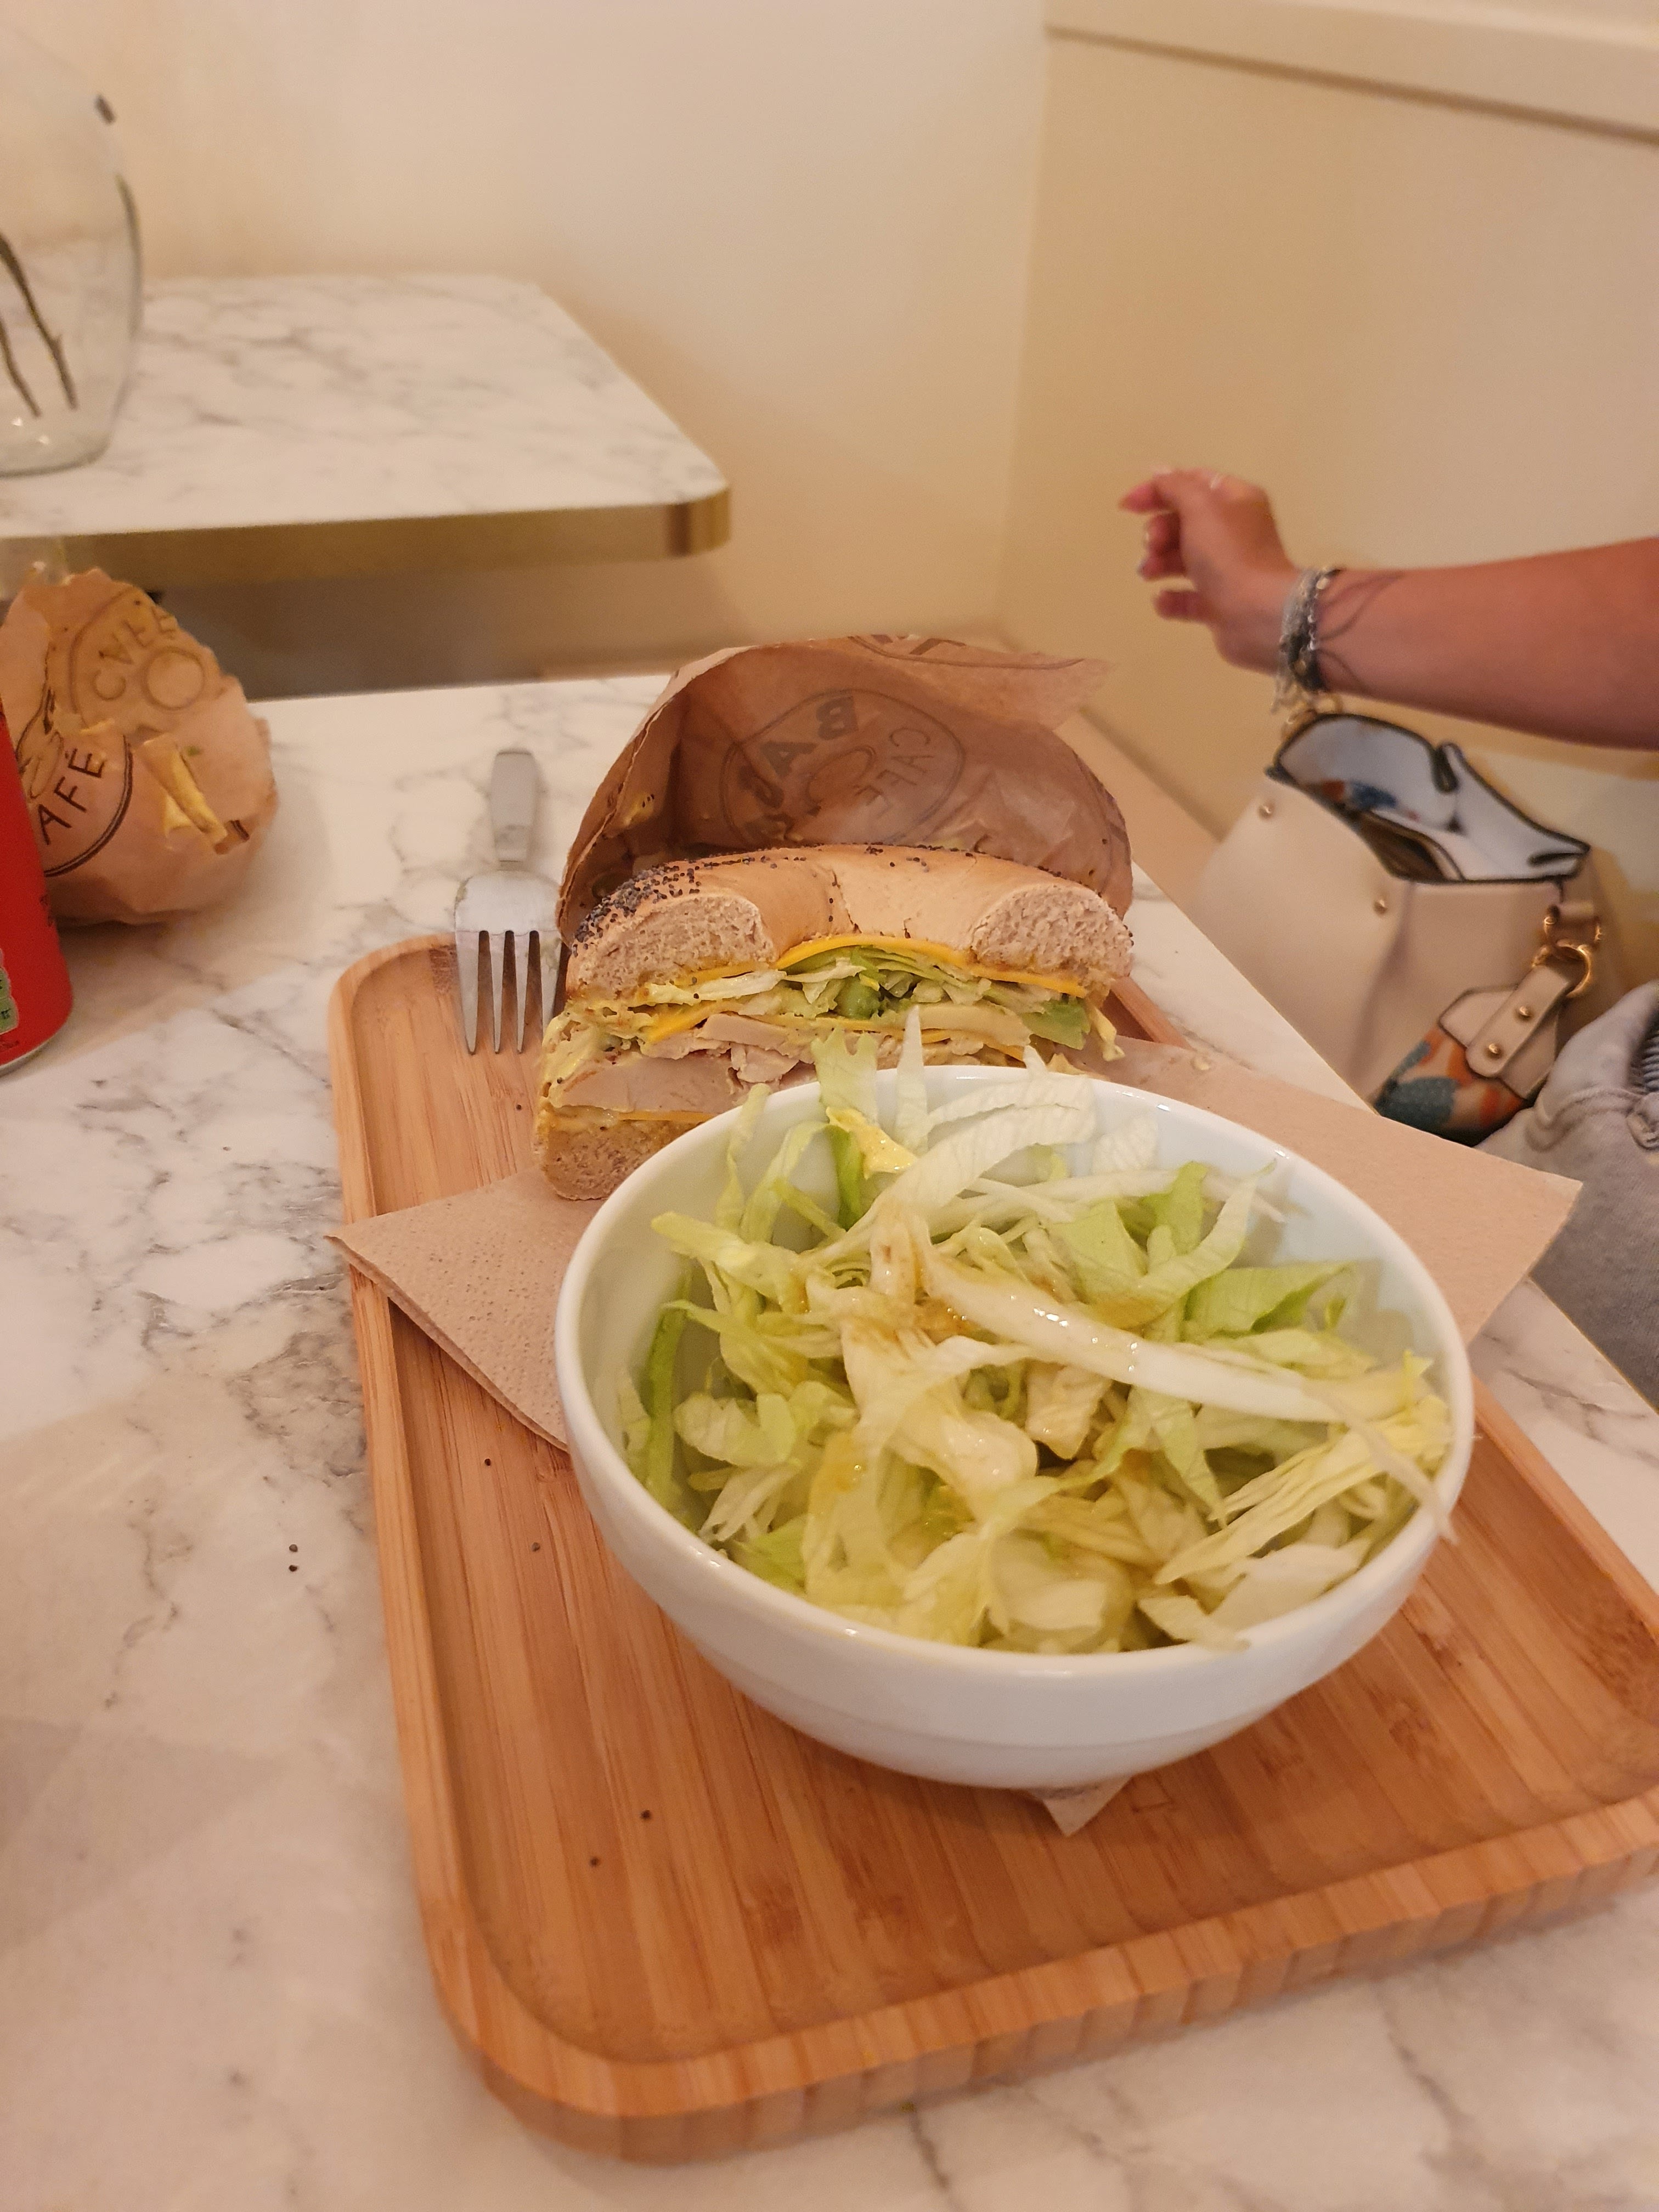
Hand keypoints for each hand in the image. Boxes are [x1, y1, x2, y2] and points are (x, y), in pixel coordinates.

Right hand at [1120, 469, 1298, 672]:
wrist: (1258, 614)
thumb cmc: (1229, 554)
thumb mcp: (1200, 507)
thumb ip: (1175, 487)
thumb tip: (1157, 472)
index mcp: (1235, 500)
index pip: (1191, 484)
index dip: (1157, 490)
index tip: (1127, 506)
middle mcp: (1233, 532)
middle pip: (1183, 522)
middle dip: (1159, 531)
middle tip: (1152, 544)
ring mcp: (1227, 570)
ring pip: (1182, 560)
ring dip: (1158, 563)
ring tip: (1148, 573)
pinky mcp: (1219, 605)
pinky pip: (1187, 598)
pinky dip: (1171, 598)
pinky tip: (1162, 599)